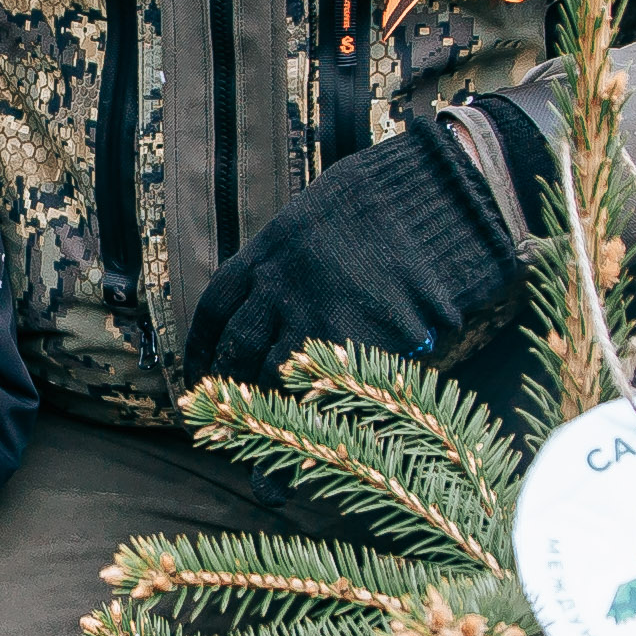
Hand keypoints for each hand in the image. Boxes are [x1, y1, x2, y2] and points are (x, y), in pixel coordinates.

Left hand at [180, 98, 547, 388]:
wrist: (437, 204)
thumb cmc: (391, 200)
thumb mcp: (324, 210)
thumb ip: (296, 249)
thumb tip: (282, 280)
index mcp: (270, 248)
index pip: (218, 303)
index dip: (203, 342)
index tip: (198, 367)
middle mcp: (280, 284)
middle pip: (235, 346)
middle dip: (227, 380)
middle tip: (226, 407)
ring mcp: (312, 315)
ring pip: (269, 375)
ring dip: (264, 405)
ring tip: (270, 422)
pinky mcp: (349, 343)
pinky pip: (315, 389)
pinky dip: (306, 415)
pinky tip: (307, 435)